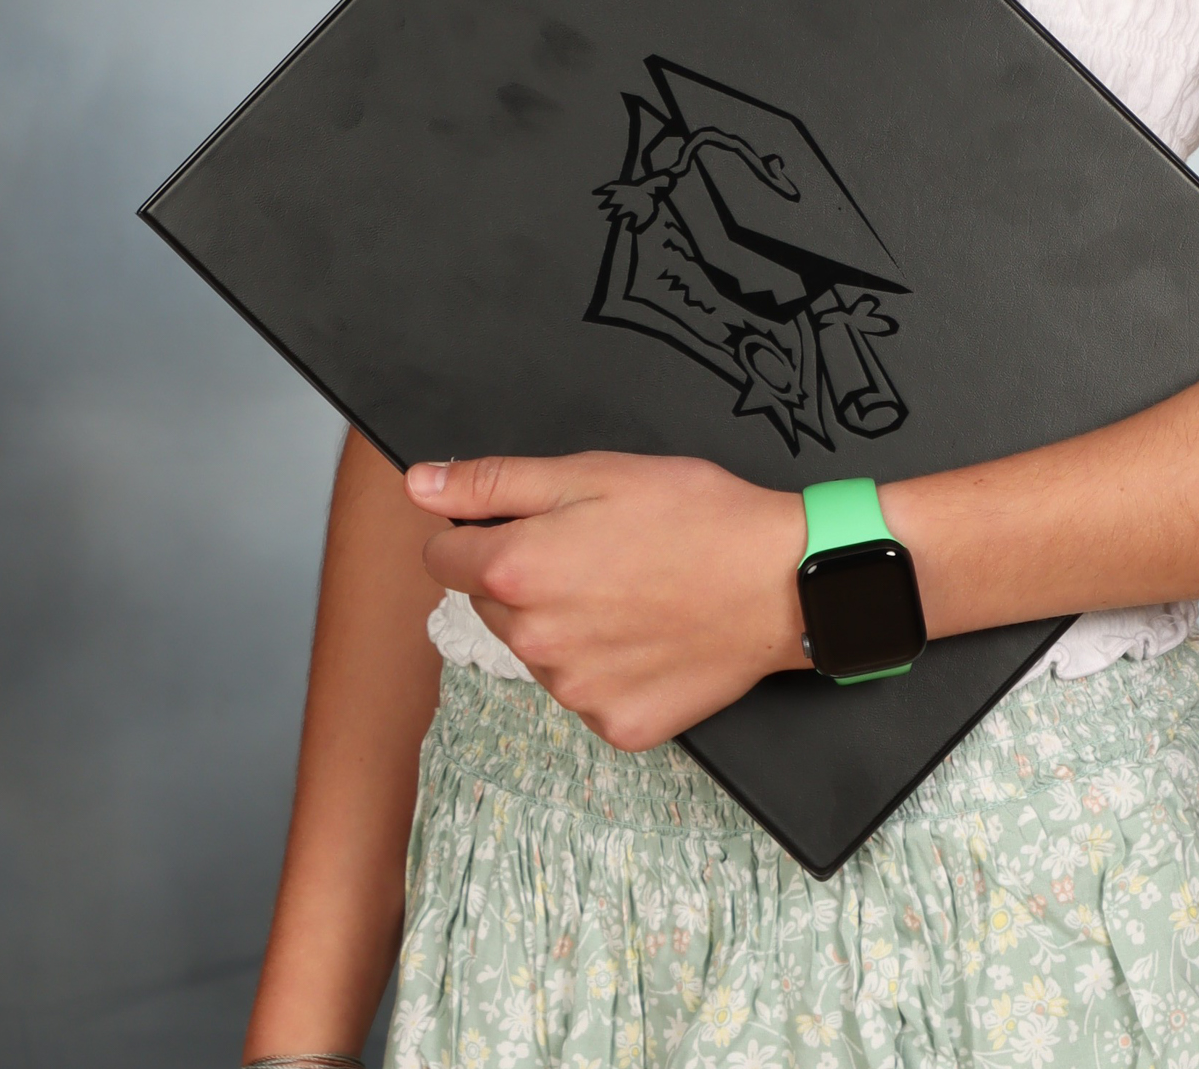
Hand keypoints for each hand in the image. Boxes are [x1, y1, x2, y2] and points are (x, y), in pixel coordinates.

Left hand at [406, 452, 806, 749]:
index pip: (443, 557)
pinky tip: (648, 633)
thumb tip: (419, 484)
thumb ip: (493, 482)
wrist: (780, 582)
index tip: (529, 523)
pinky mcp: (613, 726)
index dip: (478, 531)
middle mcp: (531, 642)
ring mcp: (572, 692)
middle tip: (596, 548)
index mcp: (515, 571)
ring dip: (563, 621)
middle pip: (491, 604)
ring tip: (630, 588)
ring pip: (536, 649)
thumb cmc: (692, 514)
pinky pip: (584, 692)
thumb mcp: (590, 473)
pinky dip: (606, 665)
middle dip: (524, 575)